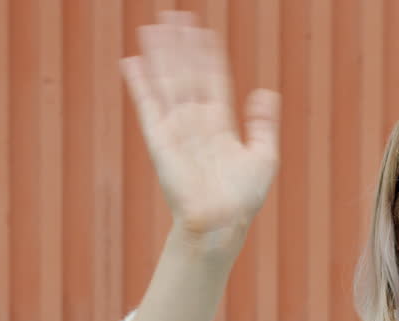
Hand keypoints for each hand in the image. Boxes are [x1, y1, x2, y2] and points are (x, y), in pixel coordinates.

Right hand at [121, 11, 279, 255]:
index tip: (201, 29)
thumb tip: (265, 90)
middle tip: (172, 15)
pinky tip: (132, 62)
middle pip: (186, 74)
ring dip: (160, 55)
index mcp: (220, 124)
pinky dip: (140, 84)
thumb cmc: (243, 198)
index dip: (207, 55)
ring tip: (151, 26)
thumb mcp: (264, 156)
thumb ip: (263, 123)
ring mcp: (176, 129)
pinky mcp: (160, 140)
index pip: (211, 80)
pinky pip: (148, 106)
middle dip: (179, 45)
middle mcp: (195, 122)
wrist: (222, 222)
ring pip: (167, 82)